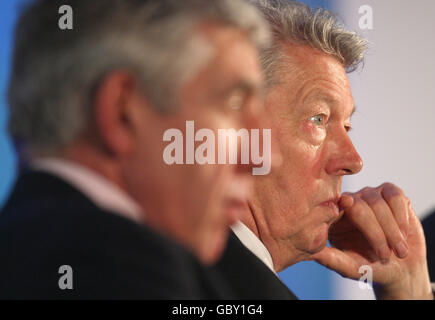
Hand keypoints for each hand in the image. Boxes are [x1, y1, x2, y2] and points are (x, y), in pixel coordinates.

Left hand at [310, 183, 432, 299]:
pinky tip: (404, 233)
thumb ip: (331, 259)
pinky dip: (401, 215)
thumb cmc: (369, 268)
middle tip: (385, 255)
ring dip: (391, 229)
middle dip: (375, 232)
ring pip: (378, 202)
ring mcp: (369, 194)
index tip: (349, 207)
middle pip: (359, 205)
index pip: (336, 208)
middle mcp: (349, 201)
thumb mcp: (349, 267)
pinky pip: (395, 196)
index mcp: (334, 216)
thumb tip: (310, 253)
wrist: (399, 269)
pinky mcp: (389, 193)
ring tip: (399, 251)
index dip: (345, 210)